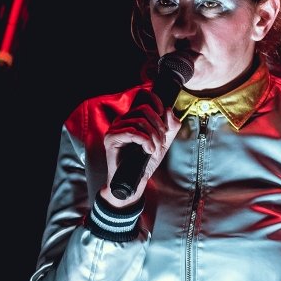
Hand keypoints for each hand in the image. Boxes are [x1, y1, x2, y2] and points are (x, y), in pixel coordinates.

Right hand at [101, 88, 181, 205]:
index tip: (164, 115)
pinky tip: (149, 150)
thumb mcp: (162, 143)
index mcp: (132, 119)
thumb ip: (170, 127)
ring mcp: (114, 129)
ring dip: (153, 136)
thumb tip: (169, 110)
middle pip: (144, 110)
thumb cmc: (145, 162)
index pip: (144, 99)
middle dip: (158, 126)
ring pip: (139, 121)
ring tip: (154, 149)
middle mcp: (122, 121)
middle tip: (161, 142)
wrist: (134, 181)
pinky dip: (145, 141)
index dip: (156, 102)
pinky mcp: (111, 138)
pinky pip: (132, 132)